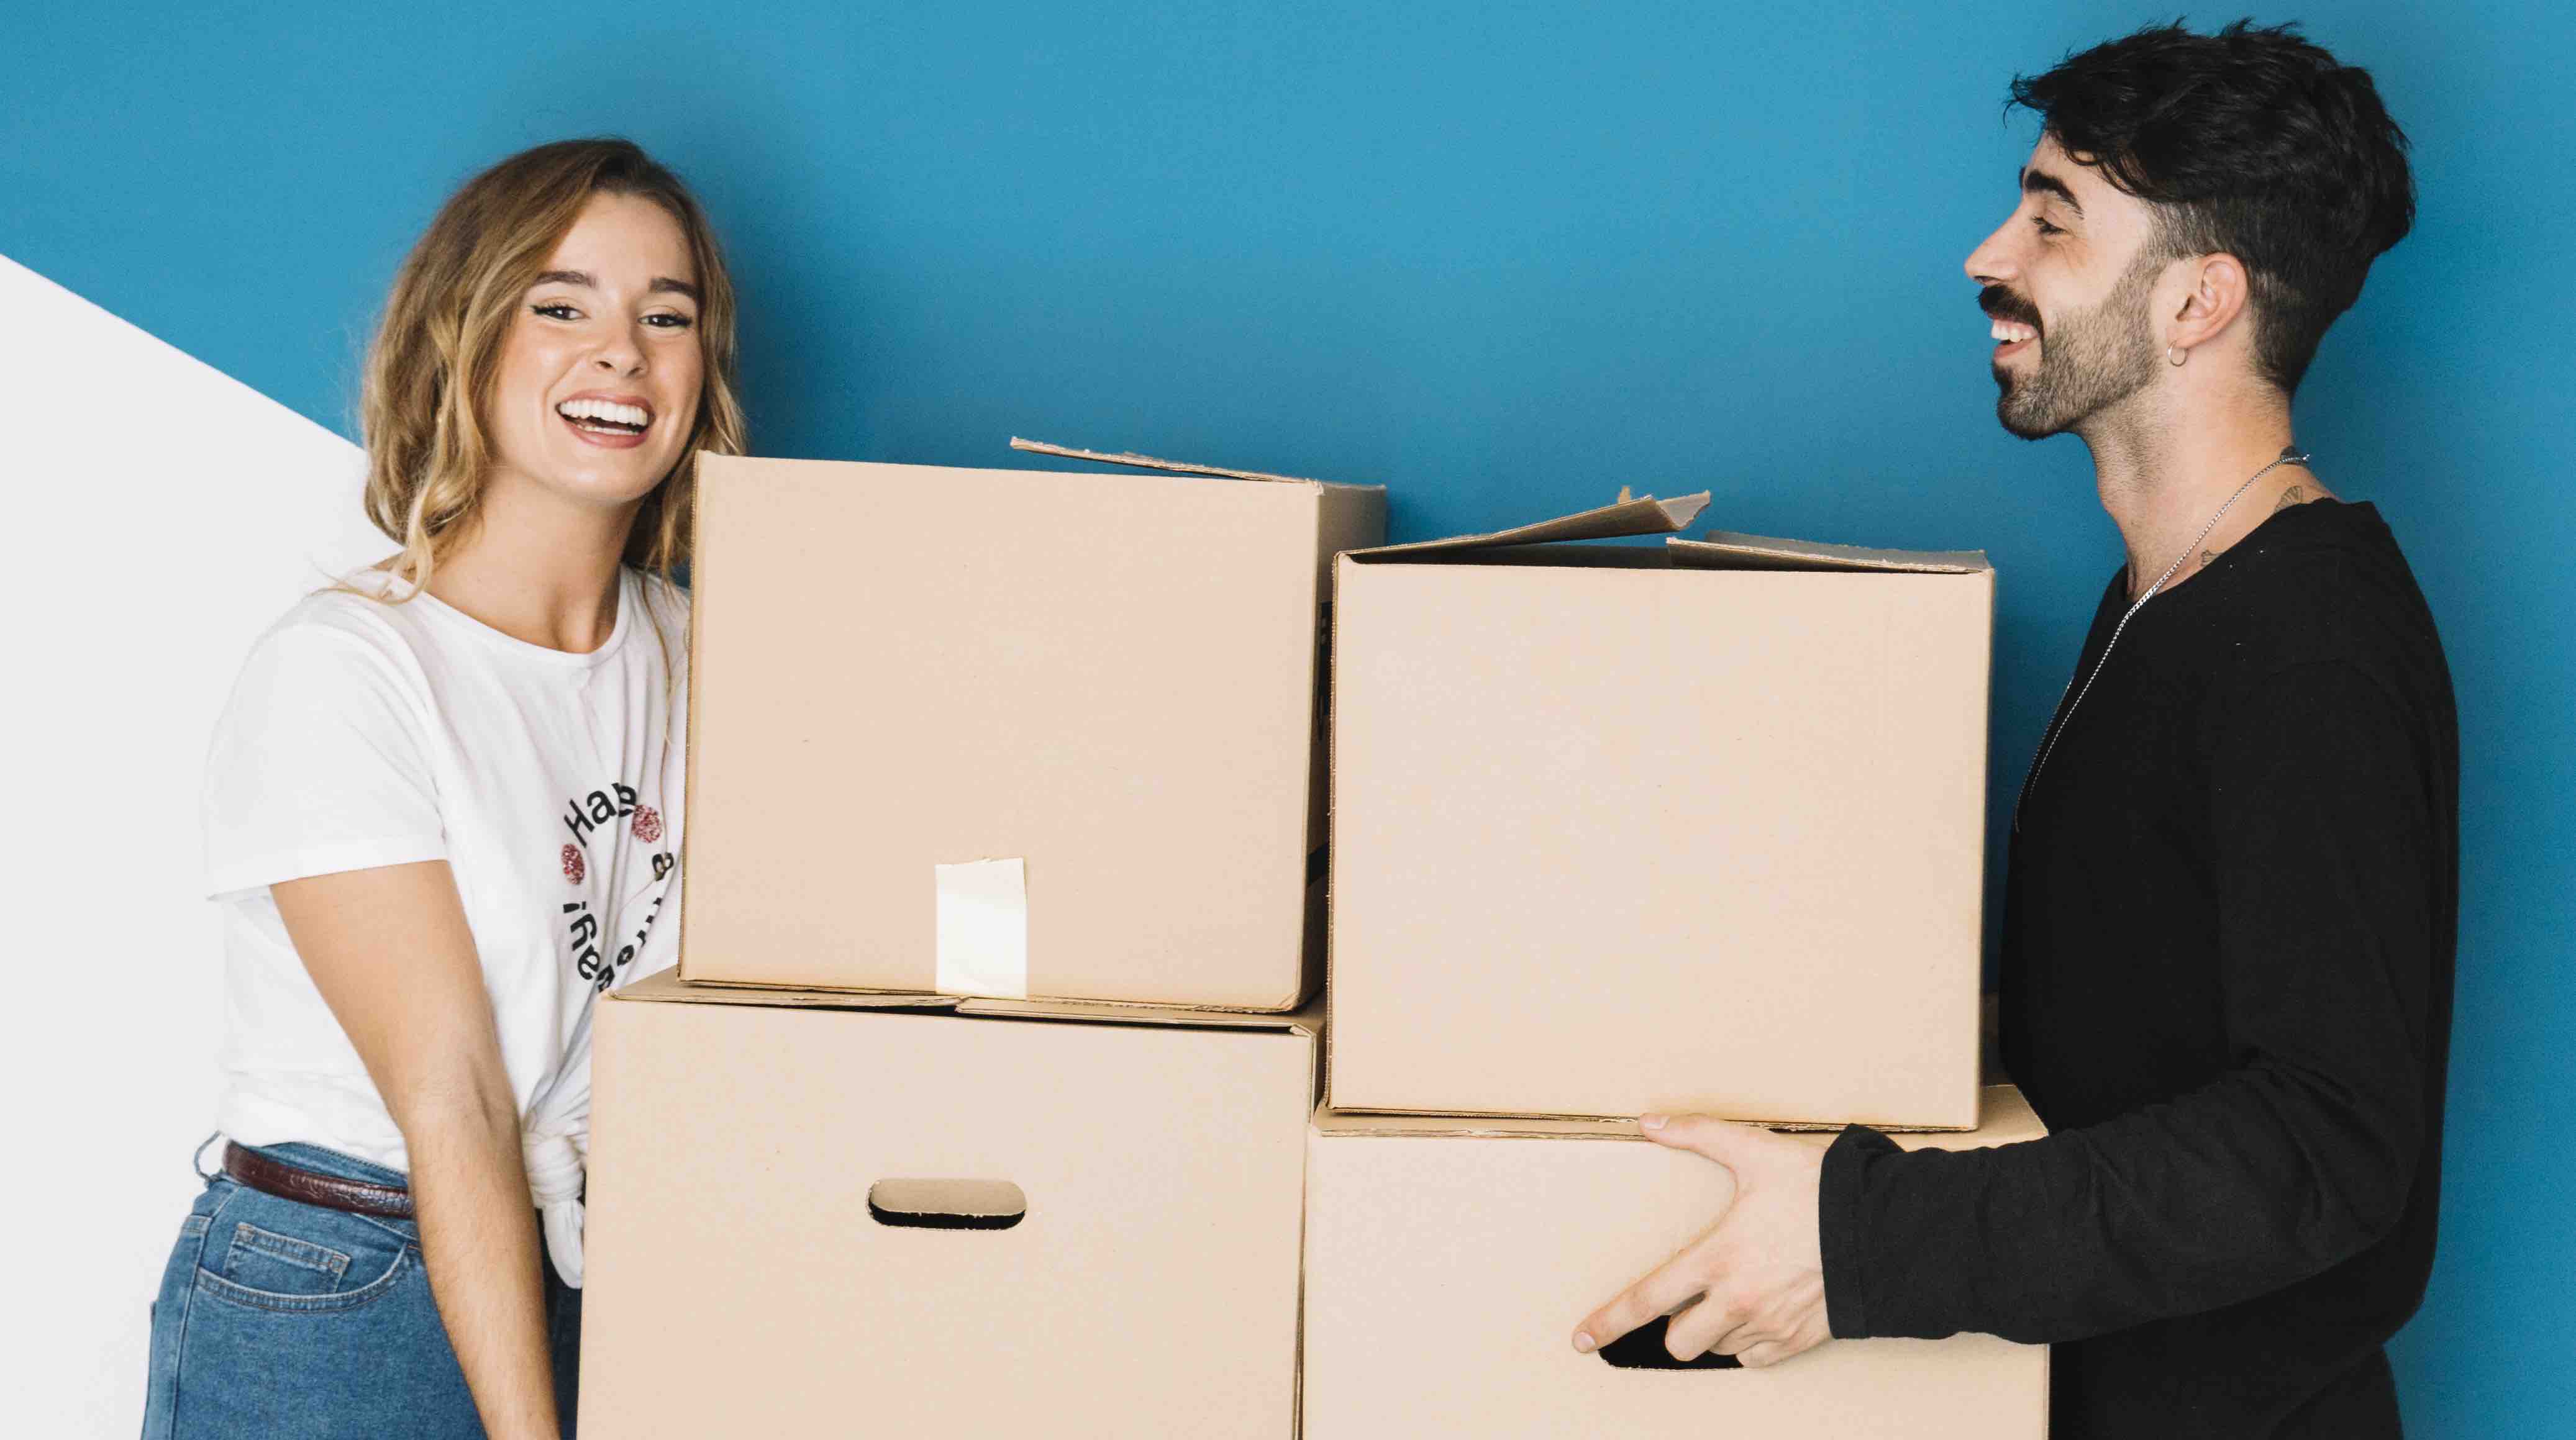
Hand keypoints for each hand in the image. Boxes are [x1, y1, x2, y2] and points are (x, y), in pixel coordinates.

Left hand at [1572, 1113, 1831, 1368]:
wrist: (1887, 1228)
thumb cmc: (1821, 1190)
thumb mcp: (1756, 1151)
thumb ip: (1698, 1134)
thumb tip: (1649, 1122)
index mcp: (1718, 1258)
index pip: (1647, 1300)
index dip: (1608, 1322)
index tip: (1582, 1339)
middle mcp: (1738, 1301)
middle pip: (1680, 1342)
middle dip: (1676, 1325)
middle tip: (1691, 1298)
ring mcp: (1770, 1325)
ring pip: (1718, 1350)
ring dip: (1715, 1330)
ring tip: (1733, 1295)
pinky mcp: (1800, 1339)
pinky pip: (1757, 1360)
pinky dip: (1750, 1343)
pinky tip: (1759, 1313)